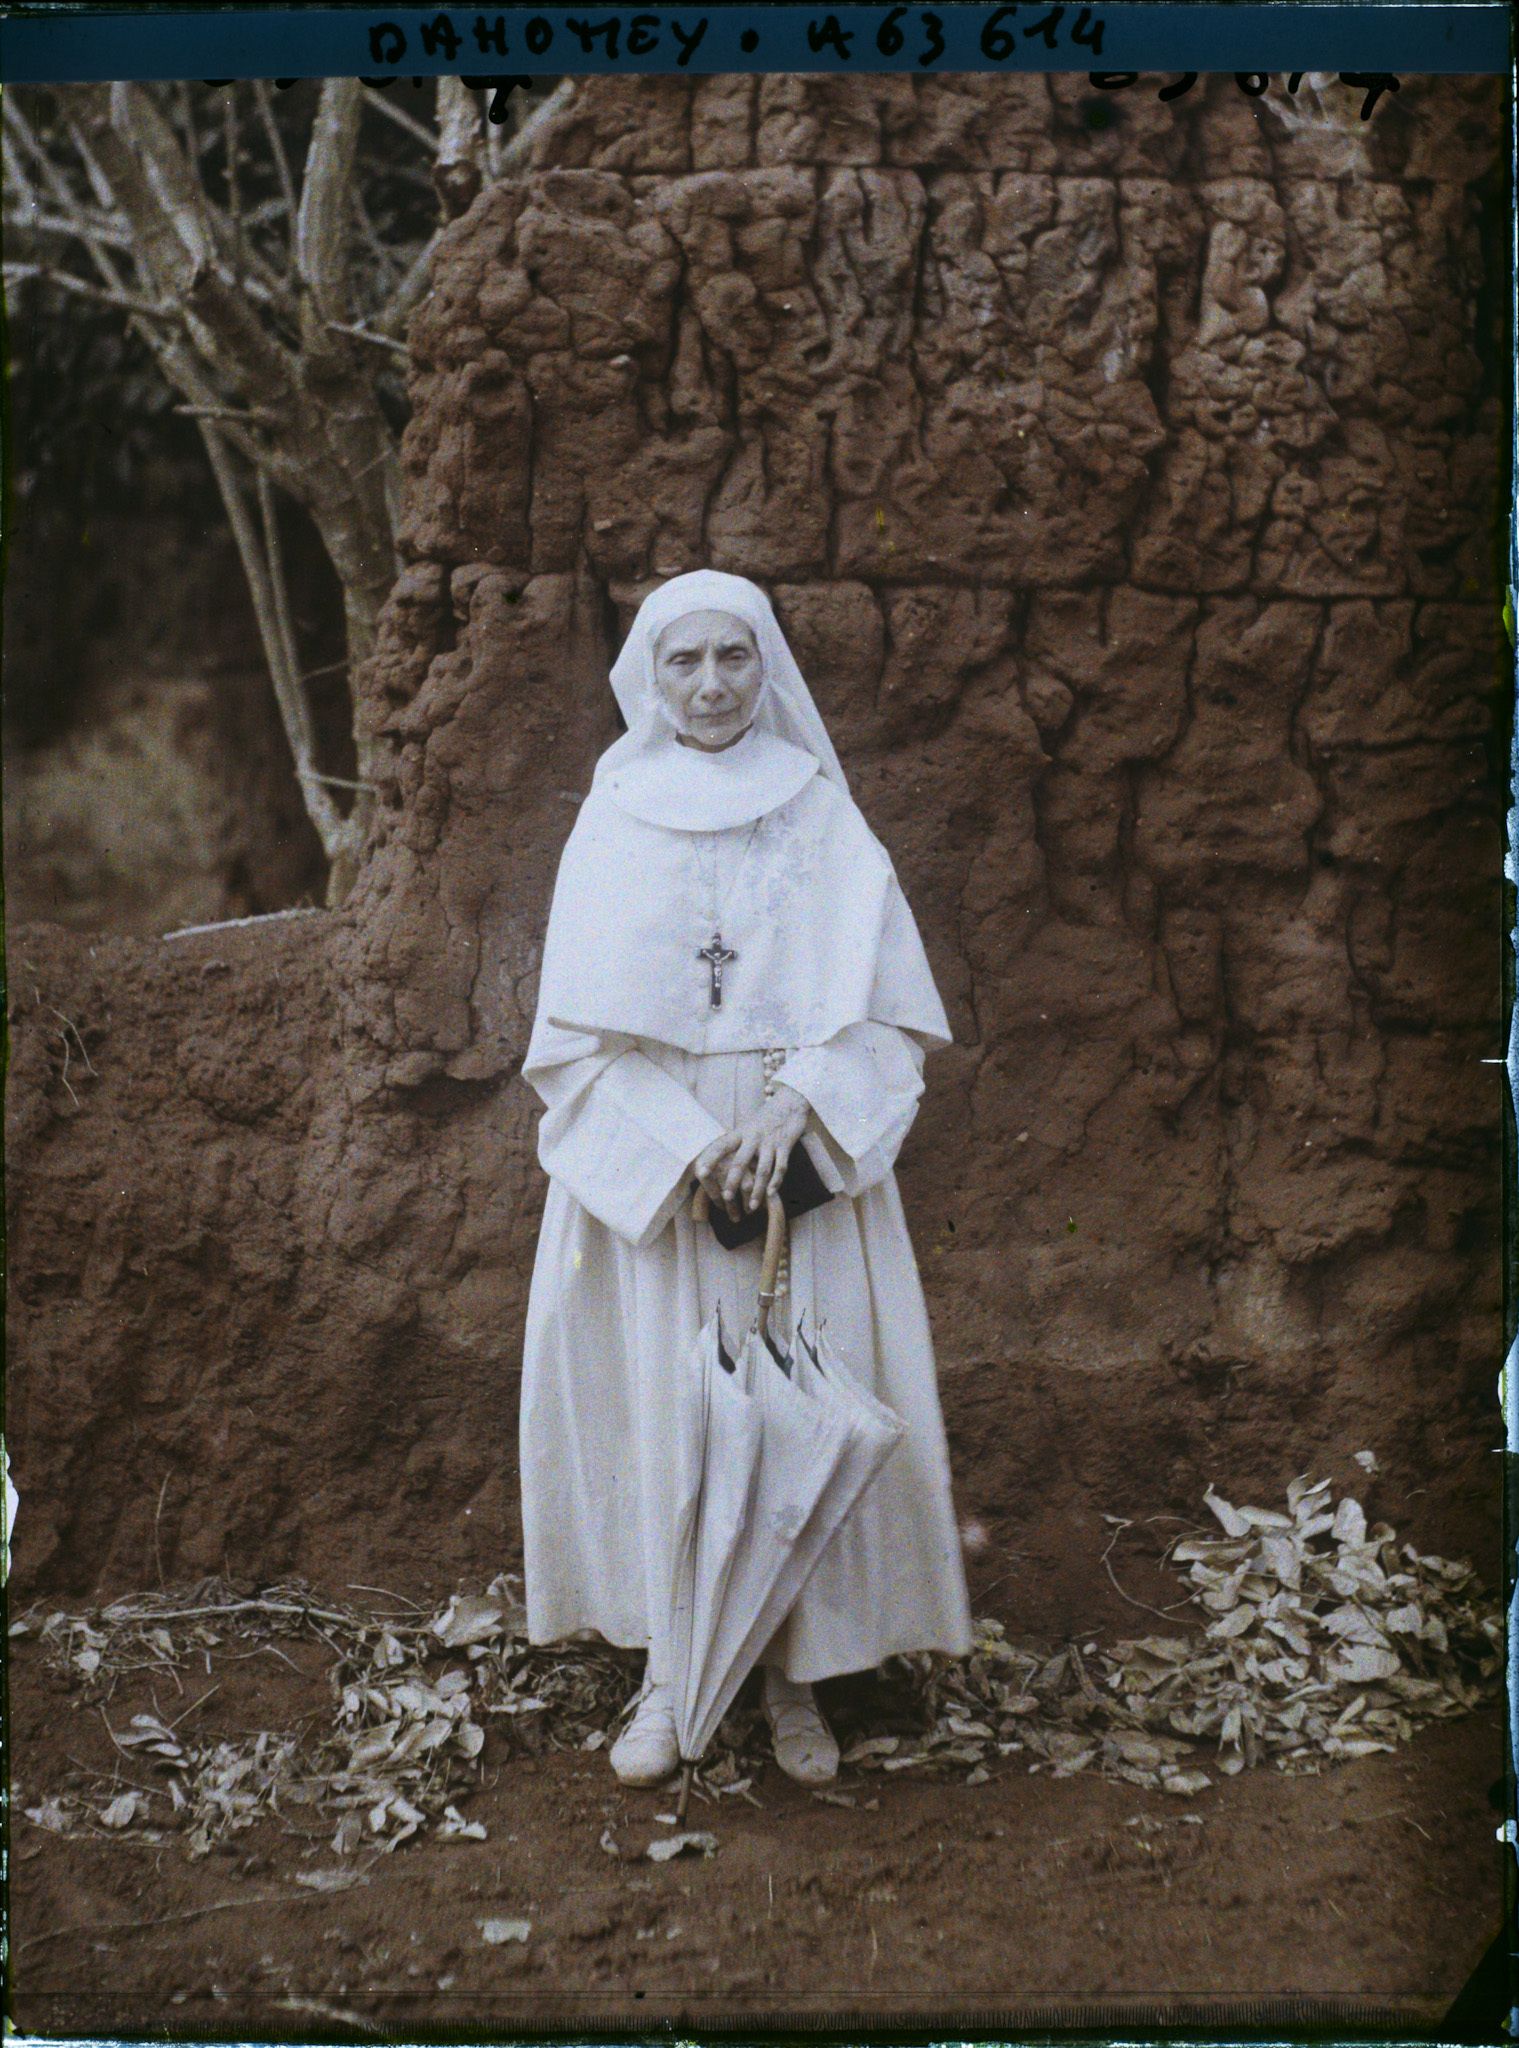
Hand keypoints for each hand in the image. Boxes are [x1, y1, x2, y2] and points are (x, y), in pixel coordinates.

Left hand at [694, 1084, 808, 1219]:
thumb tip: (716, 1156)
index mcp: (740, 1132)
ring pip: (762, 1169)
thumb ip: (735, 1141)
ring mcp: (770, 1142)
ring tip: (752, 1207)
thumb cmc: (764, 1118)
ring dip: (757, 1189)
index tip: (700, 1172)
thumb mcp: (746, 1126)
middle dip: (733, 1181)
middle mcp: (753, 1137)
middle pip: (741, 1162)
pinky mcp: (785, 1145)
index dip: (710, 1159)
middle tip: (727, 1198)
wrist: (789, 1102)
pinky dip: (776, 1182)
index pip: (721, 1146)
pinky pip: (781, 1166)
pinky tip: (771, 1194)